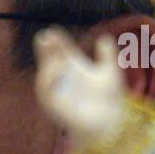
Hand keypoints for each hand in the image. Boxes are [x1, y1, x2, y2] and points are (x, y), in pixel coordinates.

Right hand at [33, 27, 126, 145]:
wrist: (109, 122)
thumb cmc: (110, 100)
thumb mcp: (110, 72)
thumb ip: (107, 55)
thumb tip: (104, 38)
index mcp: (74, 67)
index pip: (61, 50)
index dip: (57, 41)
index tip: (54, 31)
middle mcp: (62, 77)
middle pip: (49, 58)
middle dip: (46, 48)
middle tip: (47, 36)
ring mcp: (56, 90)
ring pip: (44, 72)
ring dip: (48, 61)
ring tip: (55, 51)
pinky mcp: (51, 103)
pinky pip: (44, 88)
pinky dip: (49, 77)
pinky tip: (59, 69)